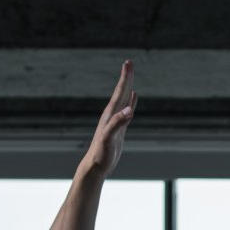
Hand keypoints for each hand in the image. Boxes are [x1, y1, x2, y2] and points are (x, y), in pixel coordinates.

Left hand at [79, 60, 136, 179]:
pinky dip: (131, 102)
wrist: (96, 166)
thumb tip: (129, 110)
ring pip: (124, 100)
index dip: (125, 78)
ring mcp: (116, 121)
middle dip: (126, 78)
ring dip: (128, 87)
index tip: (128, 63)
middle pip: (121, 92)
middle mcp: (112, 115)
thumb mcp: (109, 138)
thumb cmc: (100, 154)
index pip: (119, 92)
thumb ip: (117, 123)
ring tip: (130, 76)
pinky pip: (127, 111)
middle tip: (129, 63)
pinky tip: (133, 97)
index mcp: (110, 114)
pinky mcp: (120, 129)